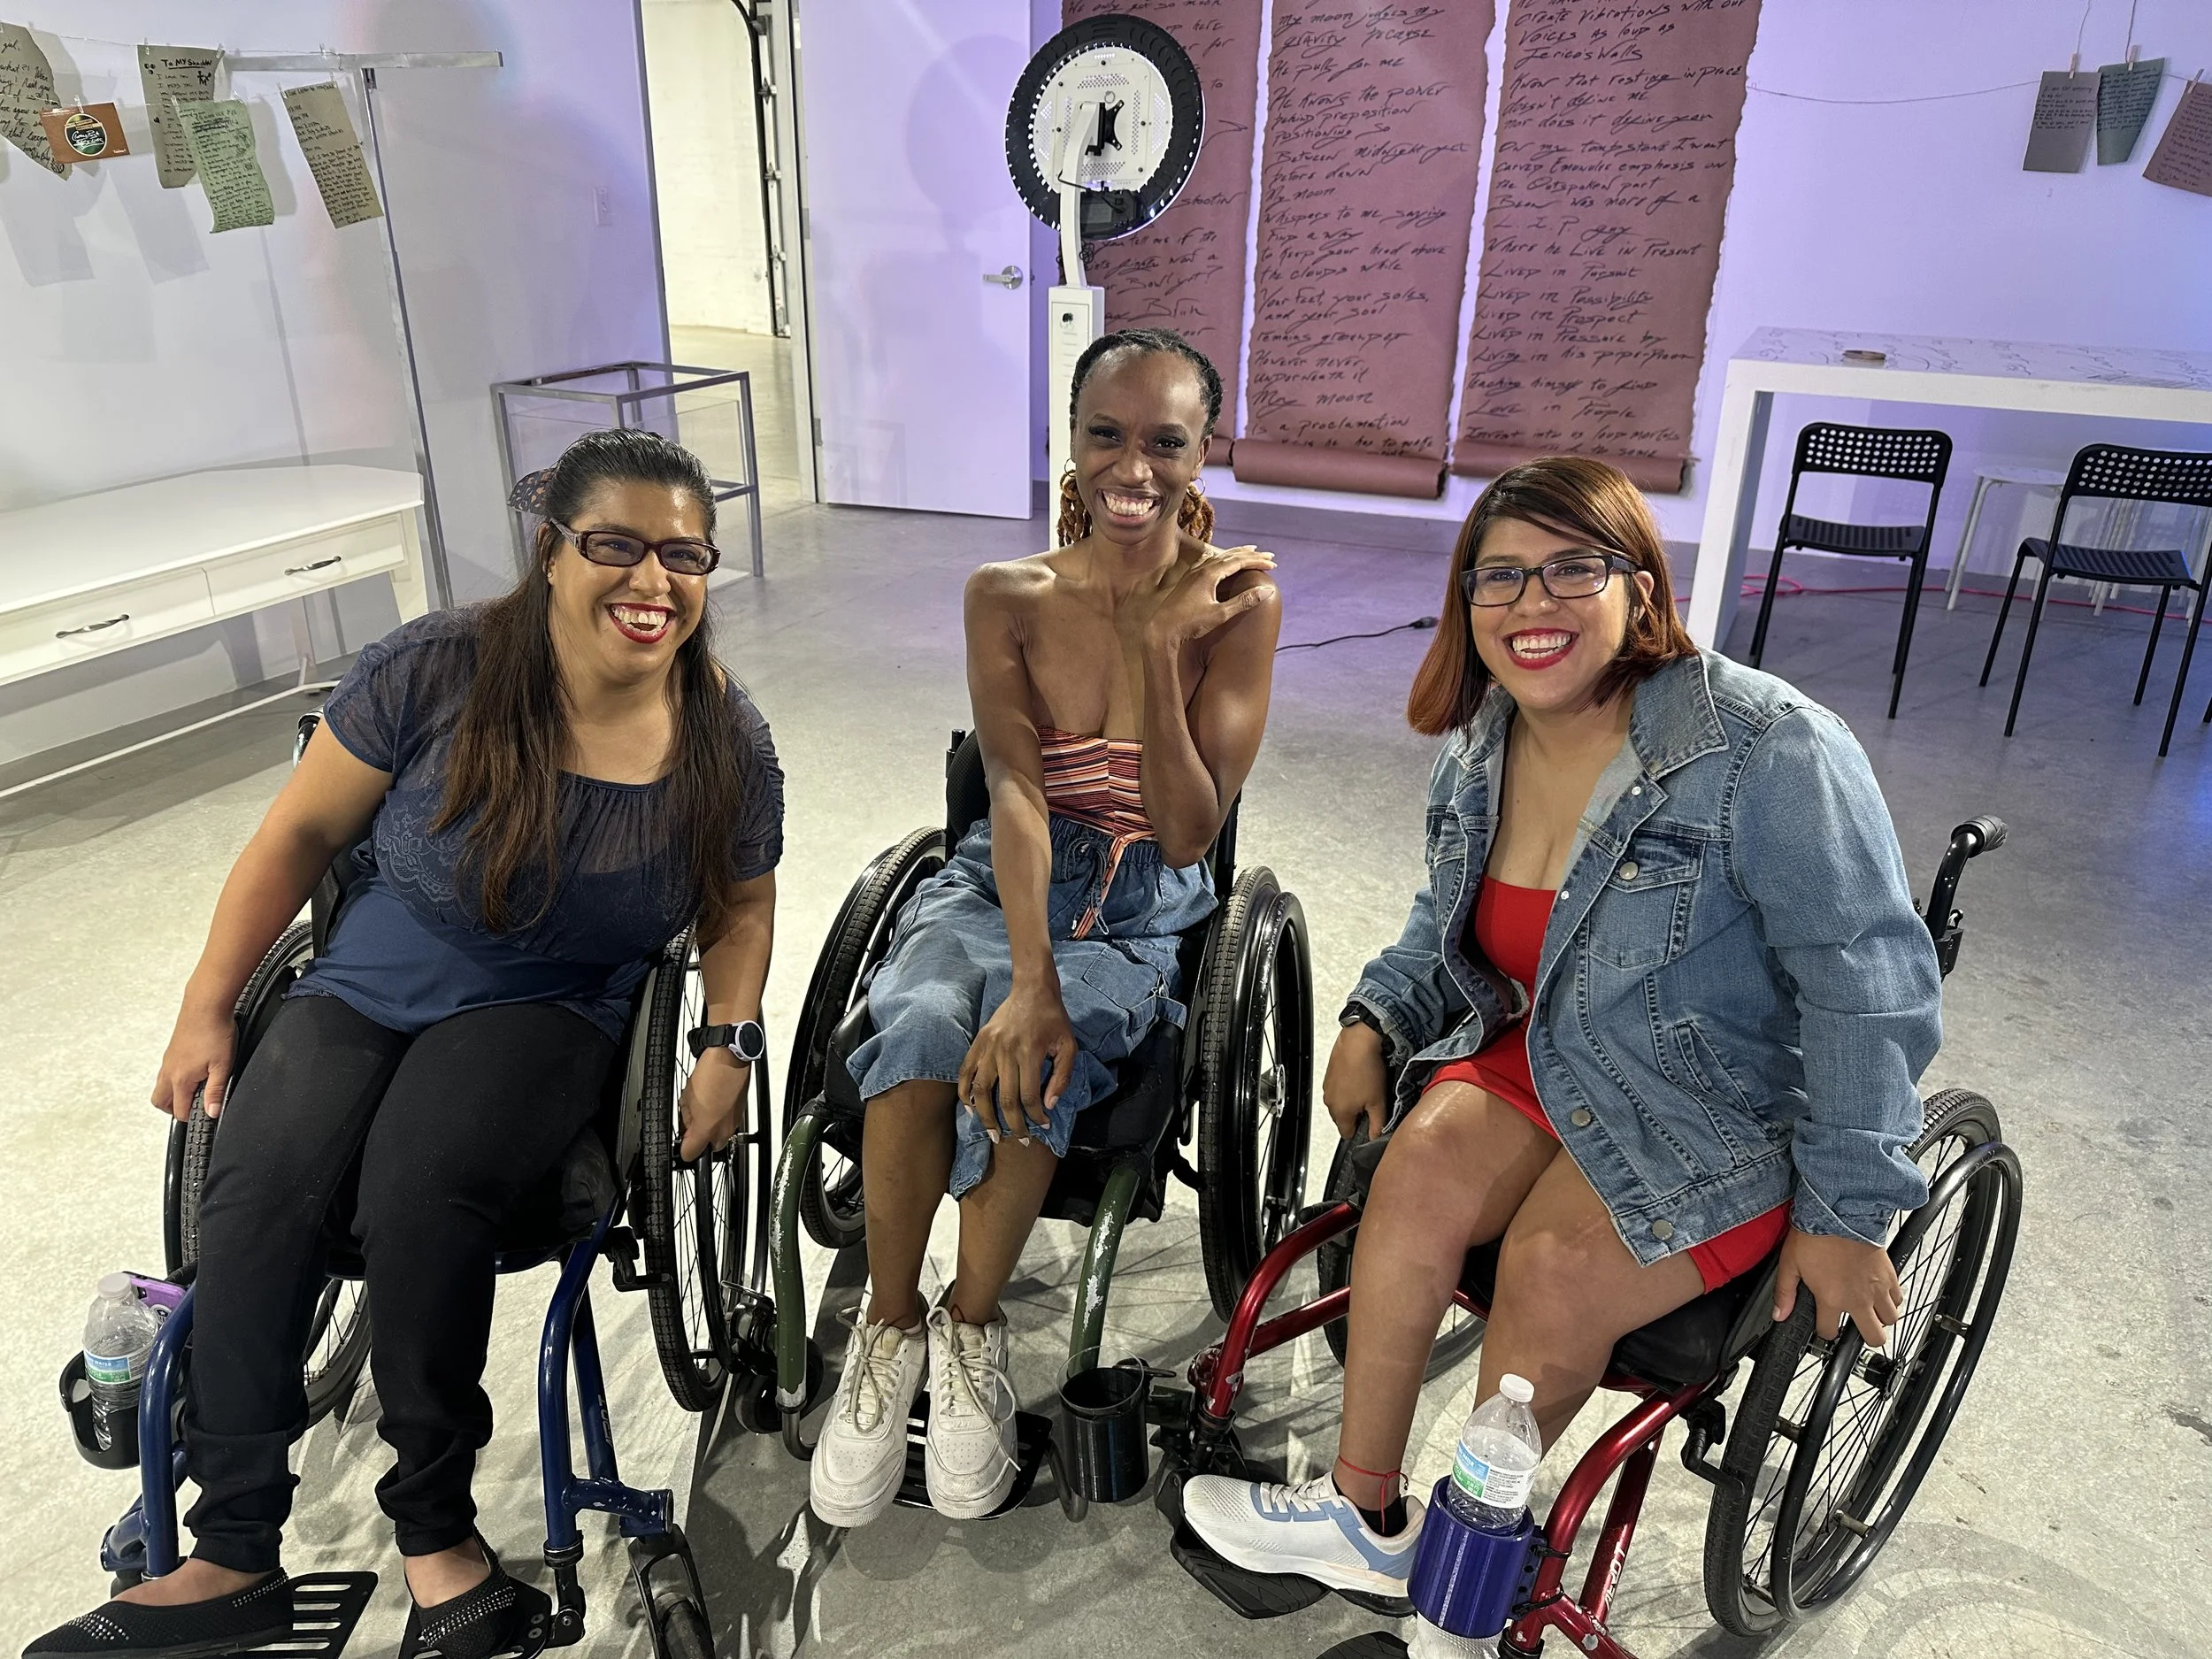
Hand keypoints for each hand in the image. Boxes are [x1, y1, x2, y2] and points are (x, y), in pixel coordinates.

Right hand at [152, 1002, 236, 1123]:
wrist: (205, 1005)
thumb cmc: (214, 1032)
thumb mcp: (223, 1066)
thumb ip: (216, 1091)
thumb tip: (212, 1112)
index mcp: (180, 1079)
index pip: (179, 1110)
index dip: (192, 1117)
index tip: (205, 1115)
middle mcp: (169, 1071)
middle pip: (161, 1102)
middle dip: (175, 1109)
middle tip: (194, 1108)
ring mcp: (168, 1060)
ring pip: (162, 1086)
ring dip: (174, 1094)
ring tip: (195, 1091)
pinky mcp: (172, 1051)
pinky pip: (166, 1072)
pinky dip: (174, 1079)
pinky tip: (194, 1072)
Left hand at [679, 1048, 749, 1161]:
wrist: (730, 1058)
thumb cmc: (710, 1075)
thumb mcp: (686, 1099)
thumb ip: (685, 1120)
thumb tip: (686, 1127)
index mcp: (707, 1130)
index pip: (690, 1154)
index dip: (683, 1149)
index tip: (681, 1141)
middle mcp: (723, 1131)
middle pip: (709, 1148)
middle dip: (700, 1139)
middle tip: (692, 1123)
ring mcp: (735, 1122)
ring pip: (720, 1135)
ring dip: (711, 1127)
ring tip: (704, 1108)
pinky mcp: (741, 1112)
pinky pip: (729, 1122)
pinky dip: (721, 1117)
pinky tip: (714, 1102)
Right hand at [958, 984, 1076, 1142]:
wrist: (1032, 990)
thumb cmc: (1054, 1020)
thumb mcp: (1068, 1046)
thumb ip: (1062, 1077)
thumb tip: (1049, 1105)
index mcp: (1030, 1053)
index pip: (1029, 1096)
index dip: (1036, 1116)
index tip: (1043, 1126)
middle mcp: (1006, 1052)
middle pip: (1005, 1099)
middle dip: (1013, 1125)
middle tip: (1020, 1141)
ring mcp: (988, 1047)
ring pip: (981, 1090)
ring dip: (986, 1117)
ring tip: (993, 1134)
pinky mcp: (978, 1042)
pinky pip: (966, 1072)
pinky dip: (965, 1093)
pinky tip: (971, 1109)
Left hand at [1125, 544, 1276, 652]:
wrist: (1160, 630)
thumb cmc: (1190, 624)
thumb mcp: (1220, 614)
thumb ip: (1244, 601)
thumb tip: (1267, 590)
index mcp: (1209, 574)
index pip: (1239, 561)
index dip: (1257, 561)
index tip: (1273, 564)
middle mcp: (1200, 570)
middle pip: (1230, 556)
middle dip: (1250, 555)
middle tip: (1268, 555)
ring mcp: (1192, 574)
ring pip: (1219, 557)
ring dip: (1236, 554)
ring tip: (1249, 551)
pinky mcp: (1187, 581)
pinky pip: (1208, 562)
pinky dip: (1221, 559)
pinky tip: (1220, 560)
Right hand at [1322, 1021, 1388, 1141]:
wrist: (1359, 1041)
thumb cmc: (1367, 1069)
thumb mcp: (1378, 1102)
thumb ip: (1378, 1124)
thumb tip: (1376, 1137)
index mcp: (1341, 1112)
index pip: (1347, 1134)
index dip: (1360, 1130)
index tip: (1370, 1121)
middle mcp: (1330, 1102)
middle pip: (1342, 1119)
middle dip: (1356, 1115)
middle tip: (1371, 1102)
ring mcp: (1327, 1087)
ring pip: (1340, 1103)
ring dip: (1350, 1100)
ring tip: (1365, 1087)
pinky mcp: (1328, 1075)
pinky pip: (1337, 1089)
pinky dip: (1346, 1087)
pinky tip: (1358, 1077)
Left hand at [1774, 1226, 1902, 1346]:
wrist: (1840, 1212)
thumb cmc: (1815, 1235)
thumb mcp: (1790, 1264)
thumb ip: (1785, 1293)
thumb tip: (1779, 1315)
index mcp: (1831, 1299)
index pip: (1830, 1332)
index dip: (1825, 1331)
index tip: (1825, 1325)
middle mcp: (1858, 1299)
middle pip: (1874, 1338)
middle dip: (1865, 1337)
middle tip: (1856, 1326)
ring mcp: (1877, 1288)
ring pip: (1891, 1320)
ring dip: (1881, 1319)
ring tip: (1868, 1309)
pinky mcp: (1890, 1275)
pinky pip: (1899, 1298)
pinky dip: (1891, 1300)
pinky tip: (1879, 1293)